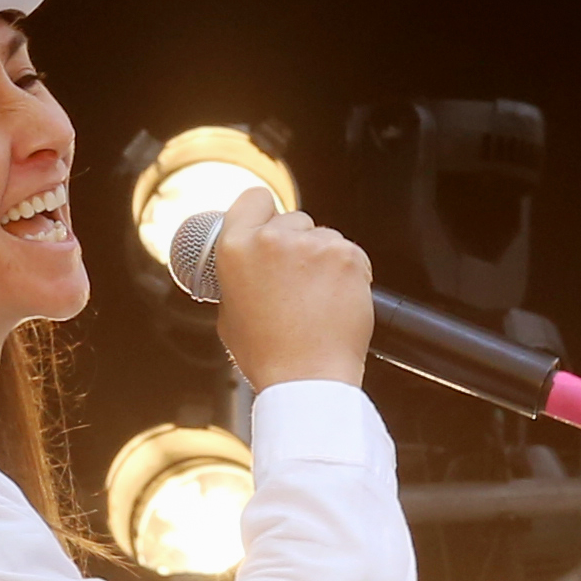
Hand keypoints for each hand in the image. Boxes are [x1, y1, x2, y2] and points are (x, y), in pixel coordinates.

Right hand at [209, 203, 373, 391]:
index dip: (265, 214)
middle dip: (298, 244)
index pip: (255, 199)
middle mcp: (273, 238)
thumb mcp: (230, 312)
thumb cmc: (268, 356)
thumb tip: (249, 262)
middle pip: (294, 218)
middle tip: (298, 282)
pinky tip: (338, 301)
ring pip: (325, 237)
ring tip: (319, 300)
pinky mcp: (348, 257)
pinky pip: (351, 253)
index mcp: (236, 246)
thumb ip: (238, 276)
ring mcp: (313, 245)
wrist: (308, 381)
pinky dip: (349, 273)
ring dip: (325, 260)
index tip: (272, 229)